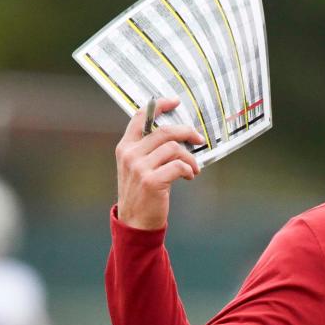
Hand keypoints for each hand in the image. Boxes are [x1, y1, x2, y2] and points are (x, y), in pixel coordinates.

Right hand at [115, 96, 204, 229]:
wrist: (135, 223)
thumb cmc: (143, 194)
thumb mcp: (139, 168)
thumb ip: (149, 151)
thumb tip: (178, 136)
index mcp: (125, 147)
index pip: (139, 117)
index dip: (159, 106)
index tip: (175, 102)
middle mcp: (129, 154)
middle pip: (164, 132)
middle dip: (187, 133)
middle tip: (199, 139)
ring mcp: (139, 167)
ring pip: (174, 149)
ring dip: (190, 158)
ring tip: (194, 169)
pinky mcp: (151, 181)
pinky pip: (178, 166)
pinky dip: (189, 170)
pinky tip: (190, 177)